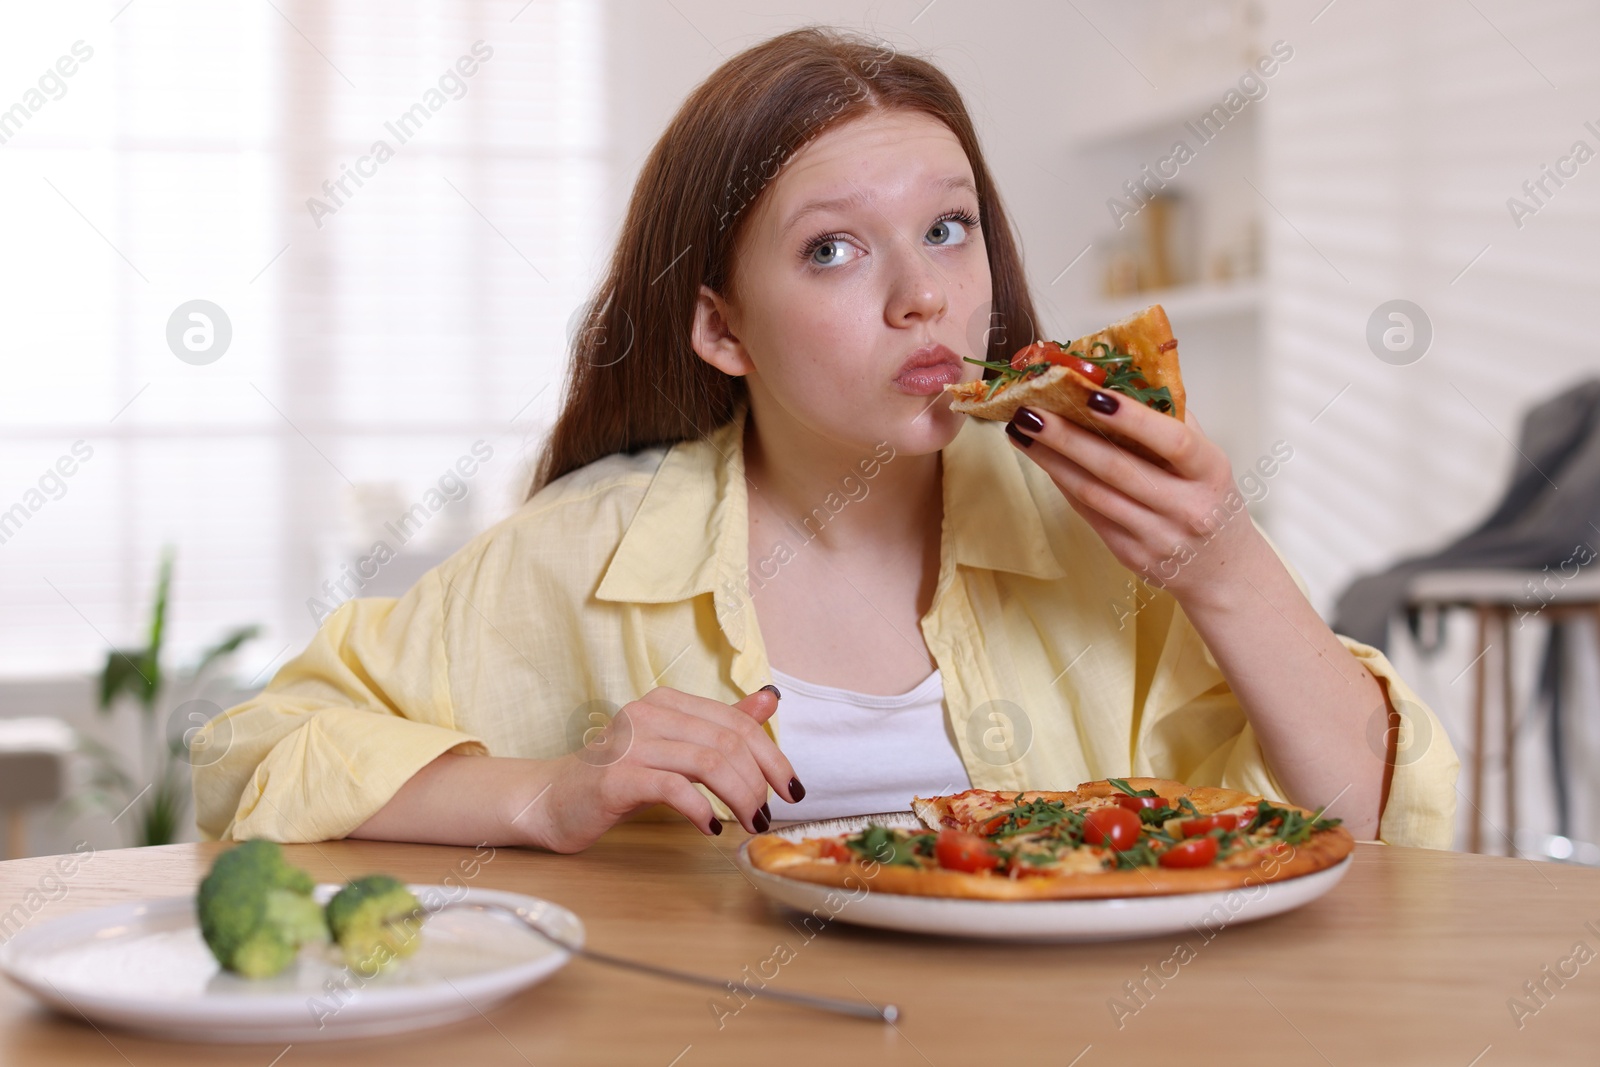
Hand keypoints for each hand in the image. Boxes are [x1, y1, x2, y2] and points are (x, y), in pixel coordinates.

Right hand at [533, 686, 800, 852]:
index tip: (792, 790)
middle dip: (759, 782)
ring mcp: (629, 742)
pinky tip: (711, 826)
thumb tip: (770, 700)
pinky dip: (700, 808)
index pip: (737, 722)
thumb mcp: (676, 748)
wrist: (554, 801)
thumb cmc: (620, 777)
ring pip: (707, 761)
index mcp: (668, 701)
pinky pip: (672, 787)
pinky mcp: (615, 776)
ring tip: (750, 823)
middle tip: (768, 816)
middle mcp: (648, 713)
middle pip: (727, 741)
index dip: (772, 757)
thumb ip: (721, 725)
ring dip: (739, 797)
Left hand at [1002, 394, 1265, 603]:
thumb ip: (1173, 421)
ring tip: (1022, 432)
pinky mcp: (1131, 555)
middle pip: (1118, 468)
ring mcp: (1157, 536)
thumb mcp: (1208, 462)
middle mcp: (1186, 508)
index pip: (1173, 440)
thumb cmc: (1211, 501)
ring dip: (1052, 460)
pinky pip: (1089, 513)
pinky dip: (1063, 482)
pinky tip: (1043, 459)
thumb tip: (1124, 378)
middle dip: (1068, 436)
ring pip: (1093, 493)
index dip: (1133, 418)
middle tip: (1030, 410)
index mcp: (1211, 473)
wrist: (1223, 573)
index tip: (1092, 394)